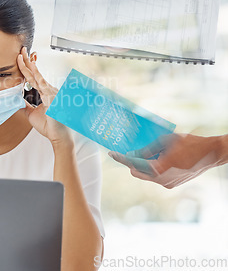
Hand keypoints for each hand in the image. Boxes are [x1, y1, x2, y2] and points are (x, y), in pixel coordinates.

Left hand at [16, 47, 72, 147]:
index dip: (28, 67)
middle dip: (27, 60)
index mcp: (45, 92)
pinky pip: (42, 84)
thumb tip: (15, 100)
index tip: (22, 57)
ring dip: (28, 65)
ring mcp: (51, 92)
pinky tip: (31, 66)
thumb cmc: (49, 126)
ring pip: (37, 76)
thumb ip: (25, 105)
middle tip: (21, 49)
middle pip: (35, 73)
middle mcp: (49, 89)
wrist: (59, 137)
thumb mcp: (31, 114)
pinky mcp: (52, 97)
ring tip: (21, 55)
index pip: (34, 77)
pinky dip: (36, 75)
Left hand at [108, 133, 225, 187]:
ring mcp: (167, 183)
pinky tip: (159, 157)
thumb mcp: (165, 141)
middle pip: (137, 172)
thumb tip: (134, 153)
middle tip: (131, 151)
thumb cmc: (188, 143)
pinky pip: (156, 176)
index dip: (122, 158)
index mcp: (159, 168)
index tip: (113, 154)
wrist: (210, 154)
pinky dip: (153, 168)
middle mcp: (161, 179)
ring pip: (146, 175)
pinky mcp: (172, 184)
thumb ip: (147, 149)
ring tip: (151, 152)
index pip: (134, 164)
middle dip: (132, 162)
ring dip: (143, 165)